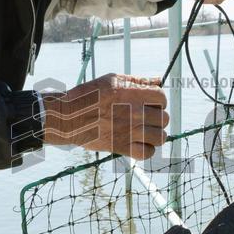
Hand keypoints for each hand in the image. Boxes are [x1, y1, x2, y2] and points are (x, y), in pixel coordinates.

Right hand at [42, 74, 168, 159]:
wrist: (69, 118)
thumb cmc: (89, 96)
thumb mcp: (112, 80)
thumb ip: (137, 80)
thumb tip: (158, 80)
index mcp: (132, 93)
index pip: (162, 98)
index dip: (158, 100)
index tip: (151, 103)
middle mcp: (134, 112)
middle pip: (164, 118)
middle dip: (157, 117)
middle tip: (146, 118)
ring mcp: (129, 131)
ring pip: (160, 137)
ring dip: (155, 134)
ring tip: (145, 132)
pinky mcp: (122, 147)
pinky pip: (147, 153)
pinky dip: (147, 150)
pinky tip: (140, 143)